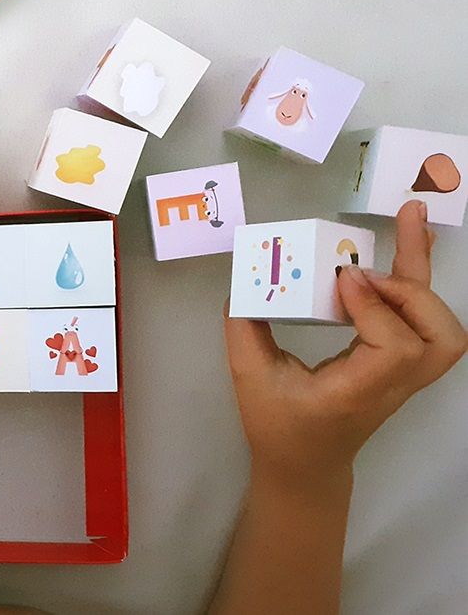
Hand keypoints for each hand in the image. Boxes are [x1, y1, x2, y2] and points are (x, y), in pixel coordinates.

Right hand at [224, 200, 466, 485]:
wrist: (305, 464)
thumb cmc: (277, 425)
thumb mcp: (249, 377)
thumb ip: (245, 327)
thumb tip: (248, 279)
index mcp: (356, 392)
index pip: (394, 347)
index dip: (375, 305)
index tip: (340, 276)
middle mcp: (392, 384)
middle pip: (438, 337)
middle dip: (412, 286)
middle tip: (375, 248)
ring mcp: (404, 375)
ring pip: (443, 329)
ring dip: (423, 276)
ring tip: (407, 224)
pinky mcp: (402, 362)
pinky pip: (427, 323)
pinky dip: (419, 281)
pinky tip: (406, 246)